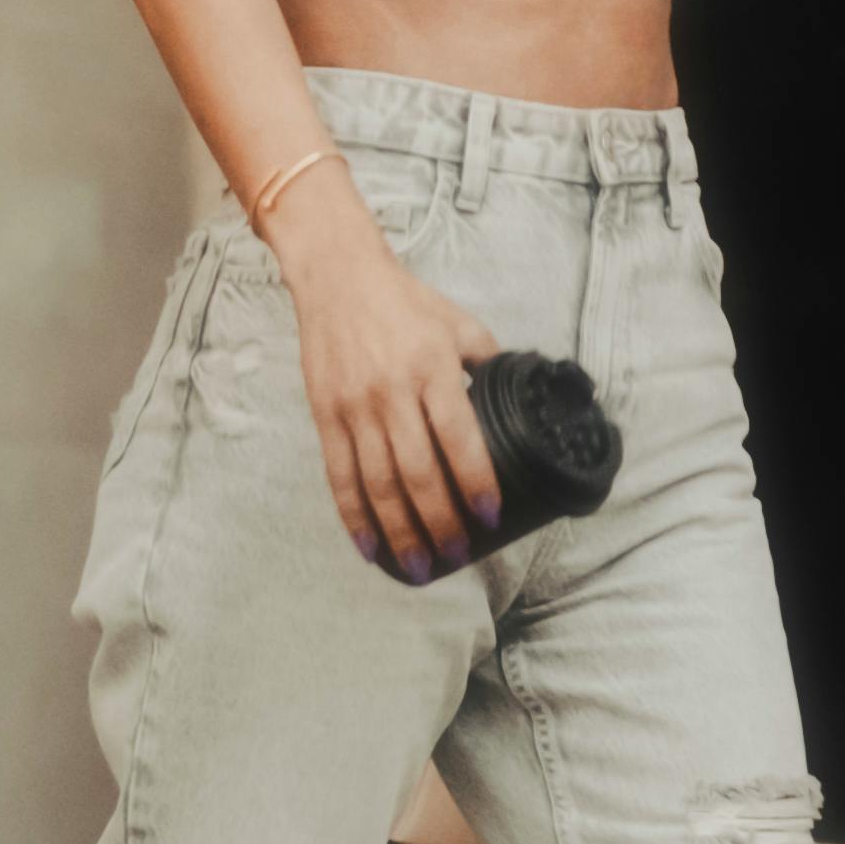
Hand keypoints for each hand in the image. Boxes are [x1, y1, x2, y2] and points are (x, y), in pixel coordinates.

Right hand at [276, 193, 503, 575]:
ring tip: (417, 566)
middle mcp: (393, 393)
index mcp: (434, 369)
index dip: (475, 482)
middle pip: (418, 473)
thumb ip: (487, 363)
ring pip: (379, 483)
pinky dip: (354, 516)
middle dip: (439, 522)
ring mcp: (355, 407)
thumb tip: (519, 401)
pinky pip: (340, 476)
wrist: (337, 277)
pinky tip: (369, 546)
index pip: (459, 438)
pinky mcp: (325, 416)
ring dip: (399, 531)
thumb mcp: (458, 324)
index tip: (489, 516)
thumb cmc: (406, 302)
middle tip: (456, 554)